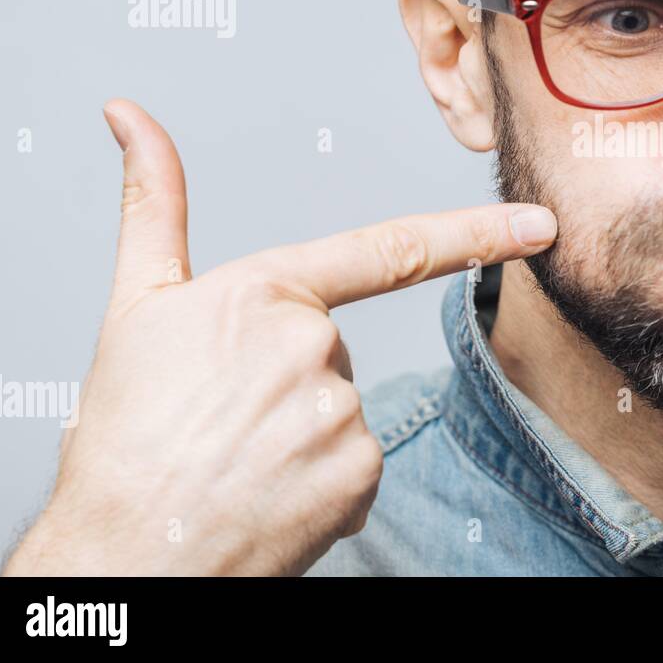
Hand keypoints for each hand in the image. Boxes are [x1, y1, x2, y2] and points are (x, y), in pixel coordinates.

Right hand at [2, 99, 556, 575]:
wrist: (121, 549)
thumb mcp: (134, 305)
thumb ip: (153, 204)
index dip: (478, 234)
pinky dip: (317, 483)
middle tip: (226, 420)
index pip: (393, 250)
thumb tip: (129, 114)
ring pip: (341, 410)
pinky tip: (266, 494)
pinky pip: (354, 467)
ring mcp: (343, 410)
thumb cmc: (126, 431)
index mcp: (268, 291)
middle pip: (333, 350)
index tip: (541, 225)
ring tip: (236, 461)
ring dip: (300, 435)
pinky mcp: (358, 474)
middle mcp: (316, 344)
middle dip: (289, 380)